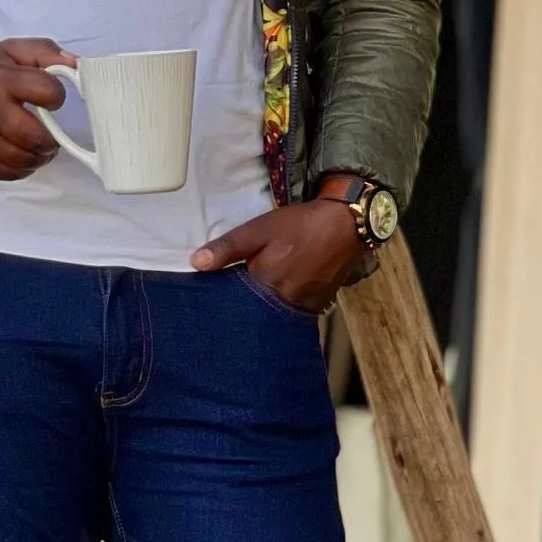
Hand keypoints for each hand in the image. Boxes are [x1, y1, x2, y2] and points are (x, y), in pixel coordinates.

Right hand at [0, 38, 68, 178]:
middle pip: (39, 137)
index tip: (49, 100)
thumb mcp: (6, 50)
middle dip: (51, 139)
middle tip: (49, 135)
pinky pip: (8, 173)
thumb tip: (78, 65)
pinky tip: (20, 156)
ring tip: (37, 147)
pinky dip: (21, 168)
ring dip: (39, 157)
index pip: (49, 93)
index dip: (56, 98)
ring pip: (26, 160)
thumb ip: (44, 52)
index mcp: (0, 78)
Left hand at [191, 199, 360, 314]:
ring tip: (253, 302)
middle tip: (231, 302)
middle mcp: (283, 301)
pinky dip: (282, 310)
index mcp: (265, 283)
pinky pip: (293, 315)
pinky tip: (276, 301)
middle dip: (242, 308)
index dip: (222, 297)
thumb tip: (195, 264)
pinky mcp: (317, 307)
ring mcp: (303, 307)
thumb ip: (228, 248)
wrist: (346, 224)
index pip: (233, 300)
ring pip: (274, 316)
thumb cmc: (300, 224)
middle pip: (254, 312)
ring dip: (263, 311)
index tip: (210, 297)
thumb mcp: (259, 229)